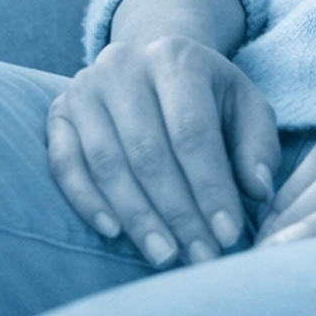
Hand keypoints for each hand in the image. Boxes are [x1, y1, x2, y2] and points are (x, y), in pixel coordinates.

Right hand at [47, 34, 280, 269]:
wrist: (152, 66)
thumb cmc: (206, 96)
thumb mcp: (244, 106)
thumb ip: (257, 145)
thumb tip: (257, 191)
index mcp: (176, 57)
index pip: (193, 132)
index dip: (210, 187)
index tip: (228, 235)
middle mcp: (124, 66)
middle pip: (149, 153)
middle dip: (178, 213)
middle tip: (200, 257)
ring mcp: (85, 89)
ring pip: (107, 164)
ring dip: (137, 218)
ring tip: (165, 256)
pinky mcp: (58, 113)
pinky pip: (65, 165)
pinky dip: (87, 202)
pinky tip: (114, 232)